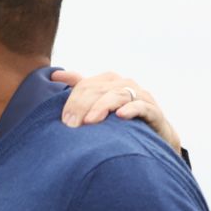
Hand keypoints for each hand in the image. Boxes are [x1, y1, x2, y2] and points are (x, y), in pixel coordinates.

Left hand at [52, 70, 182, 155]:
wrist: (155, 136)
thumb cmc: (122, 120)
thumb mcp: (99, 103)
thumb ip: (80, 88)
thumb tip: (55, 75)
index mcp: (109, 81)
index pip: (85, 85)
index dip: (72, 100)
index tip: (63, 119)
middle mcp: (125, 84)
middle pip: (98, 90)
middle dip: (82, 106)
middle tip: (71, 125)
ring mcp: (140, 96)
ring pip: (117, 95)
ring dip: (102, 108)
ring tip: (90, 122)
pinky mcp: (153, 111)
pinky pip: (141, 107)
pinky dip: (130, 109)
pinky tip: (120, 116)